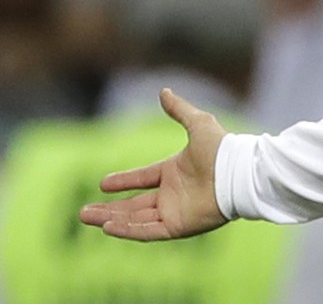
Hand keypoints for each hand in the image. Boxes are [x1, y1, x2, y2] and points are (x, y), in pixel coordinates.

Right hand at [78, 88, 229, 240]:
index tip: (102, 183)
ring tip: (87, 218)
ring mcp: (175, 212)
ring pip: (136, 219)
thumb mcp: (198, 123)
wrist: (239, 172)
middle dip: (108, 208)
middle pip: (133, 204)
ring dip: (112, 219)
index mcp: (175, 172)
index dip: (123, 181)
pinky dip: (128, 230)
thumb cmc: (223, 149)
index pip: (143, 178)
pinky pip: (148, 231)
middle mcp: (173, 194)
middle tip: (83, 211)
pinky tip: (108, 227)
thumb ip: (179, 109)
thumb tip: (164, 91)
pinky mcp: (178, 227)